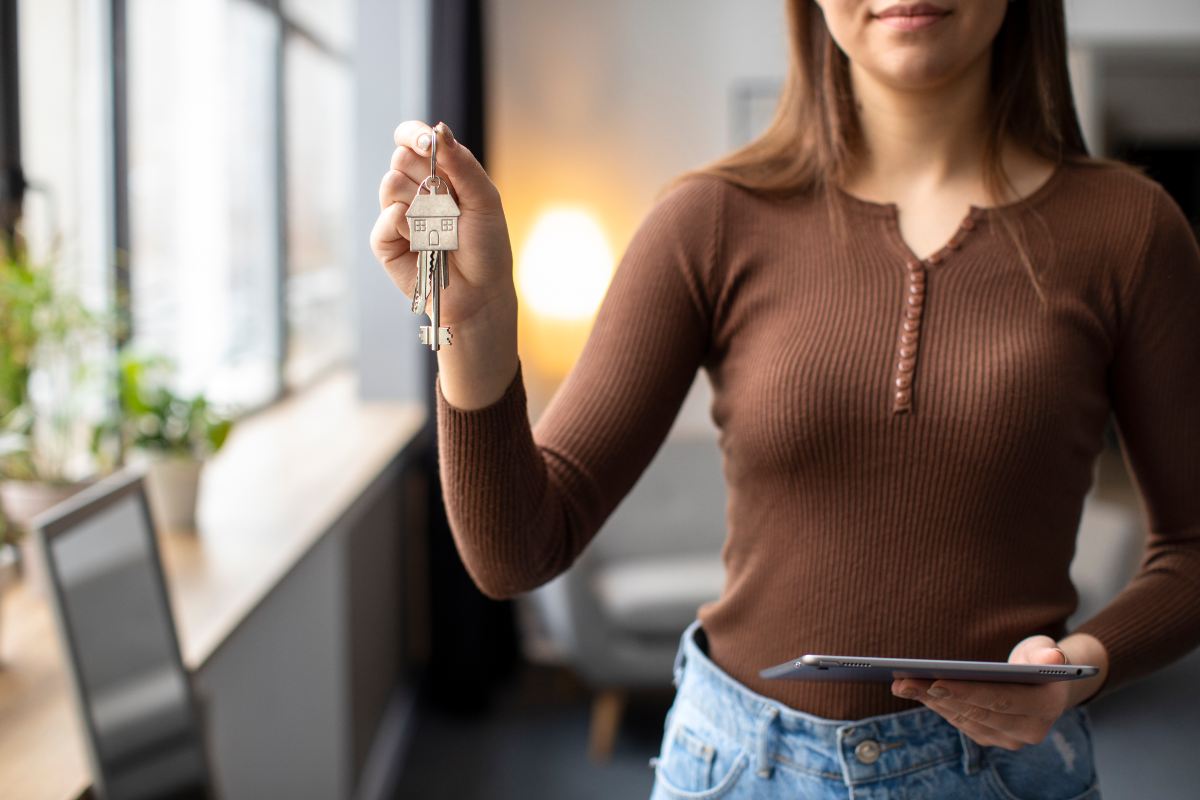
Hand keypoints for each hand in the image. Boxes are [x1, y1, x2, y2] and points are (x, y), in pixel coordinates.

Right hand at [370, 120, 515, 327]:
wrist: (480, 293)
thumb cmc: (487, 246)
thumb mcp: (485, 199)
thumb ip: (462, 163)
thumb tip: (439, 129)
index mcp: (439, 173)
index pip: (412, 139)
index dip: (413, 134)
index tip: (424, 141)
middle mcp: (415, 189)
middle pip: (400, 158)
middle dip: (424, 175)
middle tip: (449, 203)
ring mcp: (398, 214)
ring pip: (390, 184)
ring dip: (420, 204)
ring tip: (441, 228)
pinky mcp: (385, 241)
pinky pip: (386, 219)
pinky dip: (406, 227)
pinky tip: (423, 243)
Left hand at [891, 635, 1081, 750]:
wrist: (1045, 685)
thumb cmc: (1039, 659)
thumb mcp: (1045, 650)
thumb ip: (1046, 654)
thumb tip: (1052, 658)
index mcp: (1046, 707)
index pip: (1002, 701)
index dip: (968, 692)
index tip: (935, 682)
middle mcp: (1028, 731)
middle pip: (976, 712)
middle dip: (938, 696)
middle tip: (904, 681)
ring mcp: (1009, 739)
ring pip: (963, 719)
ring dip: (930, 702)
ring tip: (901, 684)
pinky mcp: (990, 738)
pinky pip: (959, 722)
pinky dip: (936, 706)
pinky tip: (915, 691)